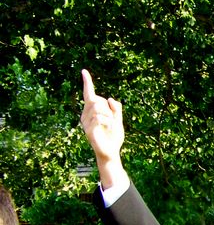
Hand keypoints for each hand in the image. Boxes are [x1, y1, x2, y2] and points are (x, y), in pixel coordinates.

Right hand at [79, 69, 127, 189]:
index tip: (84, 71)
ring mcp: (85, 122)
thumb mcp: (118, 120)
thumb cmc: (113, 137)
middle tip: (111, 120)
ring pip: (98, 107)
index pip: (89, 94)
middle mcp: (85, 115)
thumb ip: (116, 109)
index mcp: (92, 112)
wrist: (111, 152)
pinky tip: (108, 128)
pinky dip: (108, 122)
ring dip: (109, 116)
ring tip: (109, 126)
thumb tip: (110, 98)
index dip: (87, 83)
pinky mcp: (88, 129)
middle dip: (107, 108)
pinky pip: (100, 117)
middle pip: (96, 100)